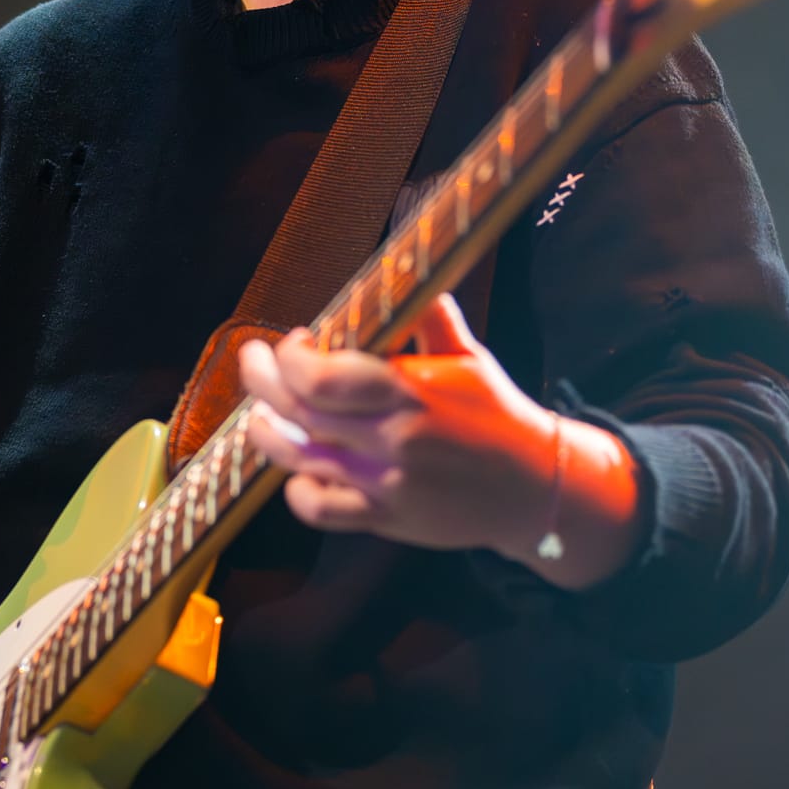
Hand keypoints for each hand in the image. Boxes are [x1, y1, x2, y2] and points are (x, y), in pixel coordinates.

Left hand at [240, 292, 558, 557]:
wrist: (537, 486)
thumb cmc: (498, 412)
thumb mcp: (471, 358)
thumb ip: (432, 317)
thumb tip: (406, 268)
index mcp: (412, 391)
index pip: (325, 376)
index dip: (292, 358)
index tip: (294, 341)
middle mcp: (395, 438)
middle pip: (302, 411)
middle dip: (263, 381)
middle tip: (251, 361)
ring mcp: (388, 483)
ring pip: (302, 458)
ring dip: (267, 435)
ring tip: (257, 416)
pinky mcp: (388, 519)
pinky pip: (324, 509)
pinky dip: (299, 491)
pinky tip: (297, 473)